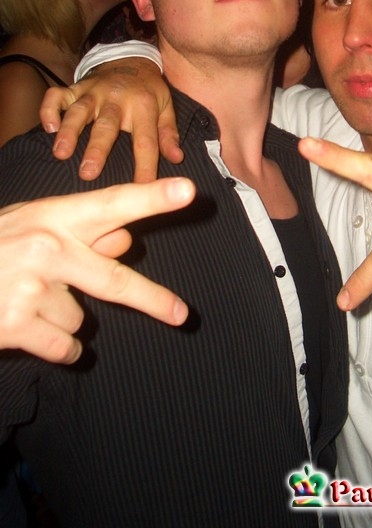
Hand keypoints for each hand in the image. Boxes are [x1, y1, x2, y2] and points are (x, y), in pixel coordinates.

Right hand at [0, 177, 194, 362]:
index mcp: (54, 217)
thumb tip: (126, 241)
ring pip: (83, 318)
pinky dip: (59, 346)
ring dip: (66, 316)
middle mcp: (46, 249)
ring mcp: (30, 289)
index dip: (152, 198)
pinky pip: (66, 346)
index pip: (113, 204)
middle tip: (180, 314)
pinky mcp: (15, 326)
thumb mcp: (33, 226)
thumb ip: (79, 232)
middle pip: (114, 280)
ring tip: (29, 298)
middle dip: (152, 299)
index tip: (189, 190)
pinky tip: (31, 328)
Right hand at [39, 58, 181, 182]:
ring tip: (60, 154)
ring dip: (69, 132)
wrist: (130, 59)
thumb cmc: (148, 91)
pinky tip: (48, 128)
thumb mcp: (166, 107)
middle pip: (106, 126)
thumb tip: (177, 159)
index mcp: (144, 106)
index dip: (144, 165)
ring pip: (78, 111)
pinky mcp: (75, 87)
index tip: (141, 189)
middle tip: (88, 174)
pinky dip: (49, 110)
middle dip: (97, 150)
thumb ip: (168, 134)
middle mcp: (117, 99)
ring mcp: (93, 92)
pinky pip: (57, 95)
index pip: (145, 140)